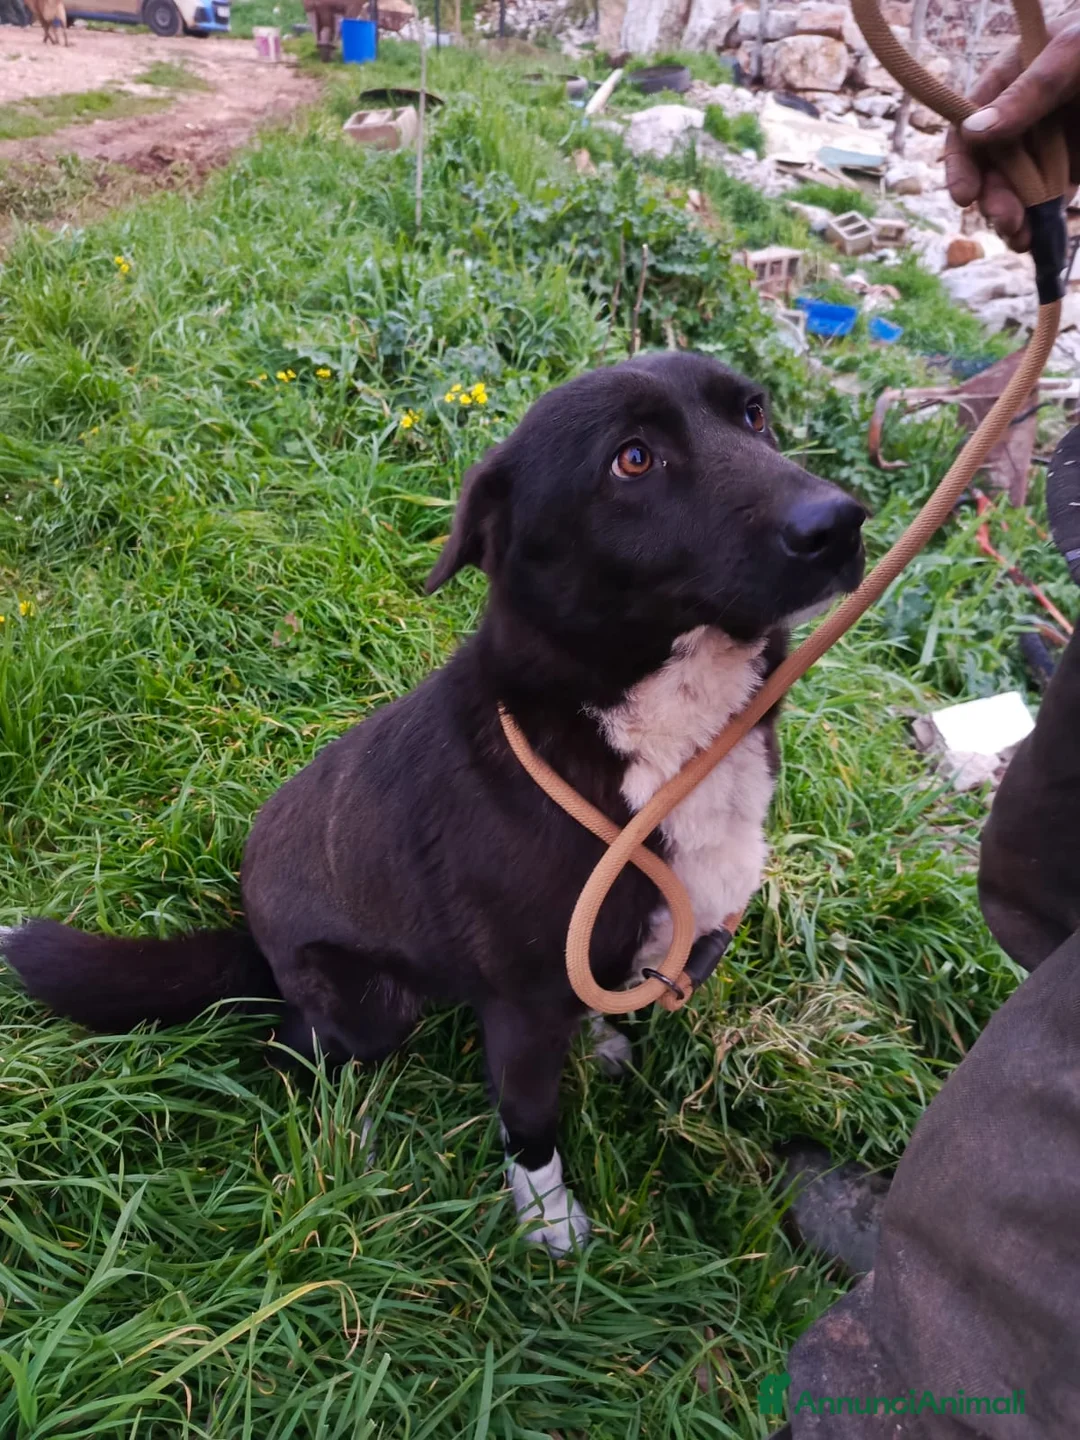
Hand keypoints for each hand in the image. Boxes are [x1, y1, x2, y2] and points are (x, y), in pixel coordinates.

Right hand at [944, 14, 1079, 252]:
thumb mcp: (1071, 53)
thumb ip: (1029, 91)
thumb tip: (974, 130)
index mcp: (1006, 83)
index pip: (966, 127)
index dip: (961, 164)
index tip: (965, 196)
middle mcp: (1017, 120)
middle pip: (989, 169)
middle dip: (993, 199)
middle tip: (1007, 221)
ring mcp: (1043, 147)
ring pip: (1014, 191)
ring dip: (1012, 219)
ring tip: (1021, 239)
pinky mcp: (1067, 169)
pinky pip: (1046, 200)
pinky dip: (1039, 222)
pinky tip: (1037, 239)